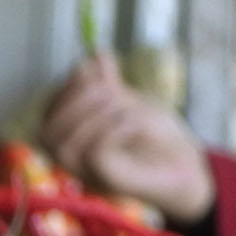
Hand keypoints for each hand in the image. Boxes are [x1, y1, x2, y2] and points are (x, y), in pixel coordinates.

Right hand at [39, 55, 216, 224]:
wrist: (188, 166)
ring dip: (94, 116)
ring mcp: (89, 174)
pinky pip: (95, 154)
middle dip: (74, 103)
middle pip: (46, 133)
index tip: (93, 73)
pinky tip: (134, 122)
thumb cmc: (158, 139)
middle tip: (108, 90)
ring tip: (125, 107)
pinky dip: (113, 129)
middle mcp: (74, 161)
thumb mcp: (129, 102)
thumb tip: (96, 55)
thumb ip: (109, 84)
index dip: (65, 90)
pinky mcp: (110, 181)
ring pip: (66, 146)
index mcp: (74, 140)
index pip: (47, 116)